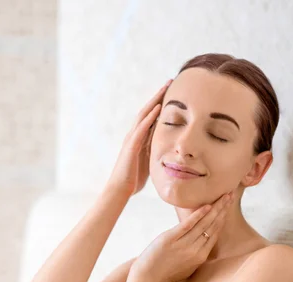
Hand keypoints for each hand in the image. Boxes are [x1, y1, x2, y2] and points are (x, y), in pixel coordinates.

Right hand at [108, 79, 172, 197]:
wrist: (120, 189)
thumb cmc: (134, 179)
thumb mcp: (148, 161)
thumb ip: (154, 152)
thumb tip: (166, 149)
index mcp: (139, 139)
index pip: (151, 117)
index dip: (160, 104)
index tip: (172, 93)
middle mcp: (134, 135)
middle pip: (147, 111)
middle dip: (158, 96)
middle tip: (170, 82)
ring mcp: (131, 139)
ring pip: (143, 115)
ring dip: (155, 101)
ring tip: (165, 88)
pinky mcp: (131, 147)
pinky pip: (141, 129)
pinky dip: (150, 117)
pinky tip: (158, 108)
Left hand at [131, 191, 235, 281]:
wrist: (147, 280)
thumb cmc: (165, 274)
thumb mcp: (186, 267)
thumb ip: (195, 254)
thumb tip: (200, 240)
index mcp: (200, 258)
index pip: (215, 234)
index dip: (222, 219)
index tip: (227, 207)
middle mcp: (195, 251)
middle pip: (213, 226)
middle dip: (223, 209)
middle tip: (230, 195)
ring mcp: (184, 245)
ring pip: (204, 224)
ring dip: (215, 208)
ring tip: (223, 196)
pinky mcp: (171, 239)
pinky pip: (188, 224)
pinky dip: (198, 214)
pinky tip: (207, 206)